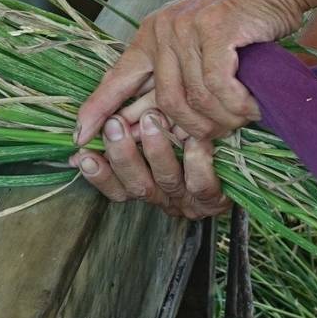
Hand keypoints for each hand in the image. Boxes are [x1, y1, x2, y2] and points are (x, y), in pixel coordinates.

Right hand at [71, 111, 232, 218]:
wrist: (238, 136)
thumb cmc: (189, 125)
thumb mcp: (151, 120)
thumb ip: (119, 127)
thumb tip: (78, 138)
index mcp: (145, 183)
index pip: (115, 187)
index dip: (99, 173)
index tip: (84, 153)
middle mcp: (163, 195)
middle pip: (136, 185)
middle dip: (123, 154)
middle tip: (115, 125)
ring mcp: (188, 199)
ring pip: (166, 180)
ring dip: (156, 150)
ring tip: (153, 119)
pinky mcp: (215, 197)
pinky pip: (201, 184)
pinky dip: (196, 162)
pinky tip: (195, 140)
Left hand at [75, 0, 302, 147]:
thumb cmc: (241, 17)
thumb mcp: (197, 44)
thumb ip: (175, 79)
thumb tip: (155, 125)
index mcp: (151, 34)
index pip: (117, 78)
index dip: (97, 109)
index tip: (79, 136)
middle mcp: (163, 30)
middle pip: (164, 103)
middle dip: (191, 129)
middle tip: (215, 136)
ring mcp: (187, 29)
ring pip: (195, 99)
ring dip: (222, 119)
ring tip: (240, 120)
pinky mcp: (215, 30)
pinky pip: (219, 86)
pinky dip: (236, 105)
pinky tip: (250, 107)